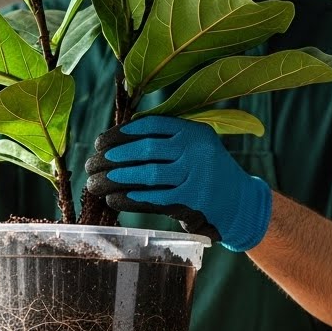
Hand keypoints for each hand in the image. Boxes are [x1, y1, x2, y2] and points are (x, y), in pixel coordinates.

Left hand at [86, 116, 272, 251]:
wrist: (240, 204)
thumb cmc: (207, 174)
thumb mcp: (195, 147)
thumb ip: (165, 140)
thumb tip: (114, 144)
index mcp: (194, 131)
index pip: (150, 126)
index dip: (120, 134)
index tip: (99, 143)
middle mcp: (197, 150)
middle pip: (145, 149)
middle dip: (112, 157)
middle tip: (91, 164)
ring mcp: (197, 176)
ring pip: (147, 174)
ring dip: (115, 179)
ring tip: (95, 183)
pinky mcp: (193, 203)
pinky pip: (153, 199)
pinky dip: (129, 199)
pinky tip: (113, 199)